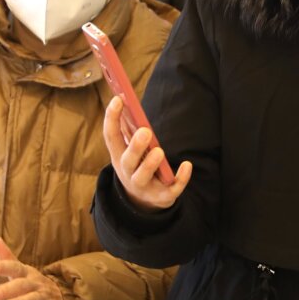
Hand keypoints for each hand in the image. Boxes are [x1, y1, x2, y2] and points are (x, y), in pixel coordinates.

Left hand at [0, 236, 71, 299]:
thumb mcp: (21, 271)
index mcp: (27, 273)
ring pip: (33, 299)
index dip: (4, 267)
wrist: (61, 299)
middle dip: (7, 289)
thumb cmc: (33, 284)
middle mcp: (36, 283)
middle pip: (22, 285)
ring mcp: (45, 297)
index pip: (16, 268)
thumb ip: (6, 257)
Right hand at [102, 95, 189, 213]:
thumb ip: (129, 130)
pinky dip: (180, 178)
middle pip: (128, 160)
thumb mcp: (130, 150)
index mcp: (118, 156)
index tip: (118, 99)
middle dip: (135, 147)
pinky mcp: (161, 197)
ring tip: (159, 151)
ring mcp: (144, 186)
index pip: (111, 137)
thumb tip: (128, 101)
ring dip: (150, 164)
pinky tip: (187, 165)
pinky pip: (171, 190)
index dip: (112, 119)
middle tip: (145, 131)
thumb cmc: (137, 165)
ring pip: (143, 176)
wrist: (143, 200)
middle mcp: (127, 172)